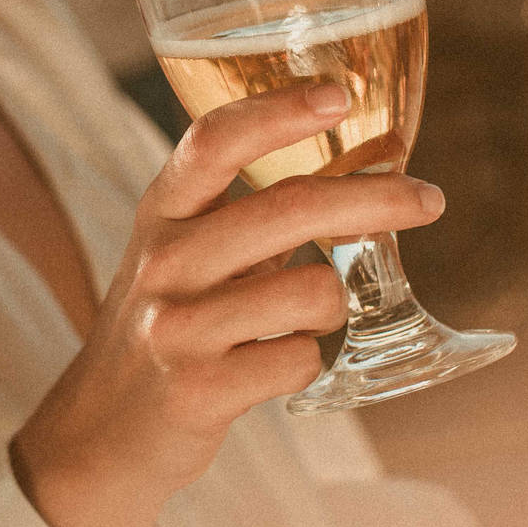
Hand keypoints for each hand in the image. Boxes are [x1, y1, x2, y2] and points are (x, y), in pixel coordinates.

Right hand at [9, 82, 445, 526]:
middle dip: (375, 199)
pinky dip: (306, 361)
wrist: (98, 433)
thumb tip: (379, 158)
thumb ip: (262, 210)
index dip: (280, 110)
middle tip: (429, 198)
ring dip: (333, 303)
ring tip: (306, 318)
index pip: (215, 140)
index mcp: (161, 213)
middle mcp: (163, 261)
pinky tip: (273, 365)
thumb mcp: (188, 252)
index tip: (341, 92)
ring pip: (311, 291)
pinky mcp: (200, 391)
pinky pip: (302, 360)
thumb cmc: (170, 323)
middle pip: (288, 207)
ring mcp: (177, 327)